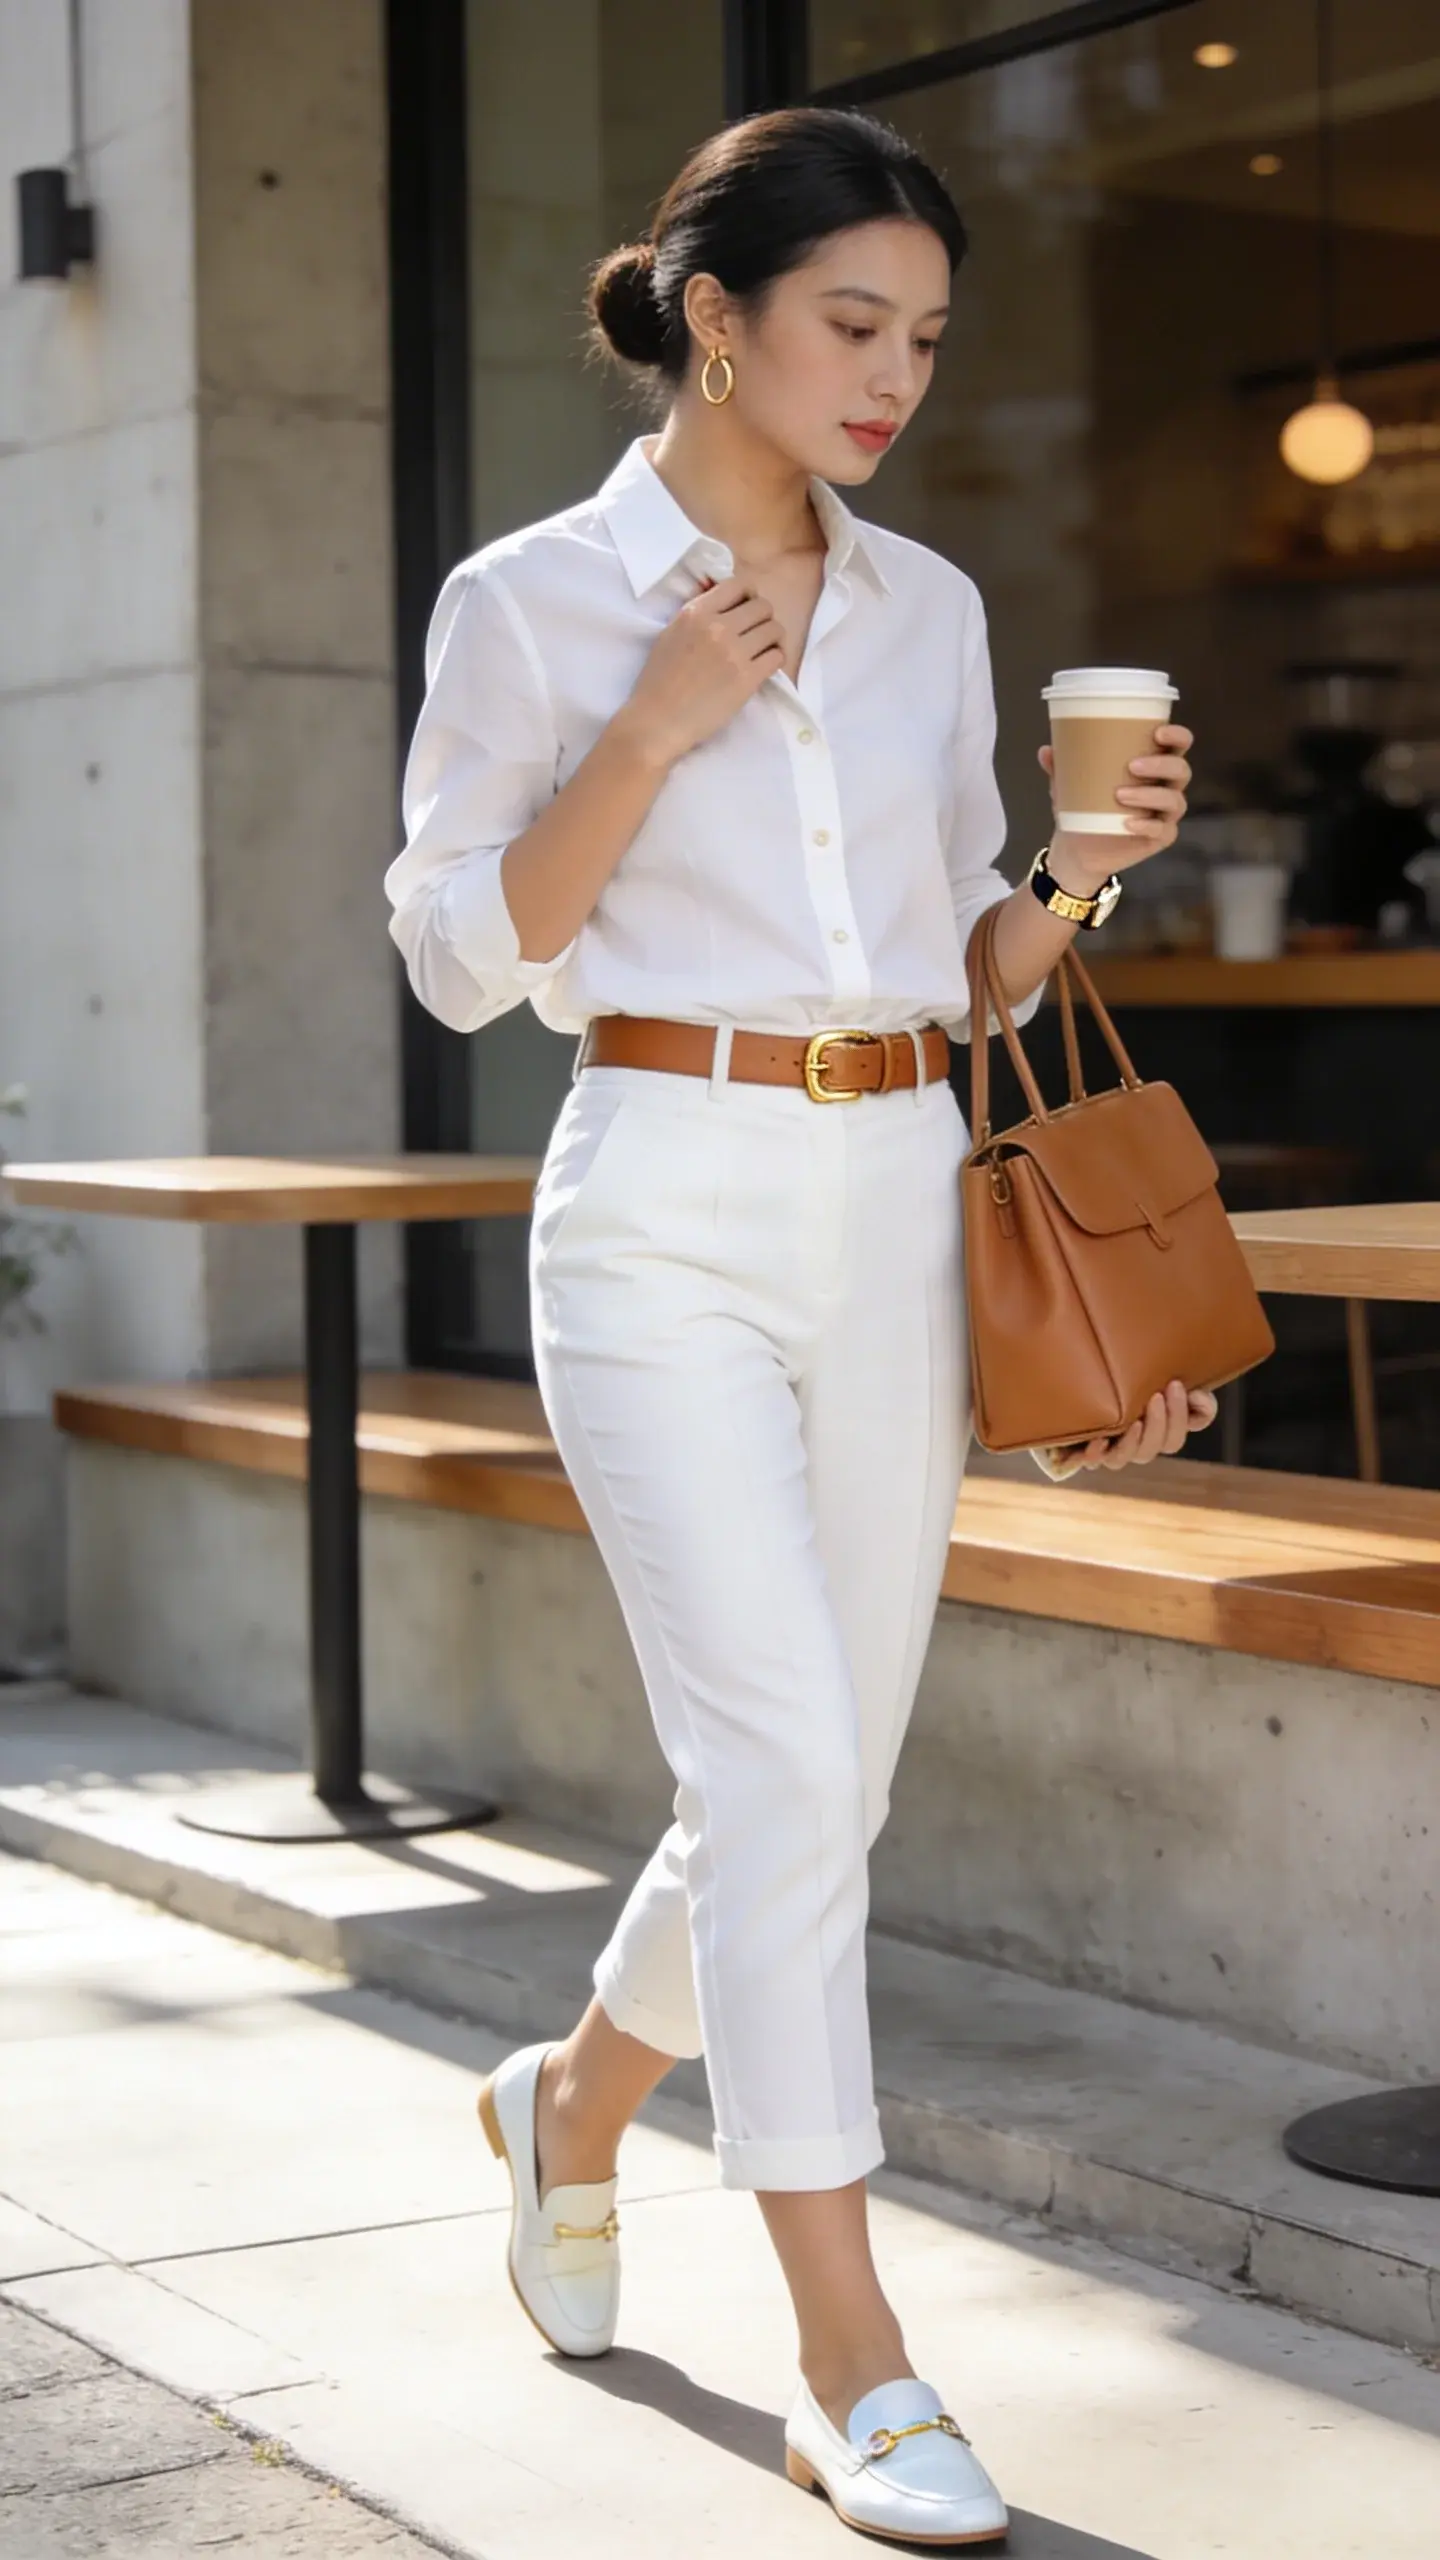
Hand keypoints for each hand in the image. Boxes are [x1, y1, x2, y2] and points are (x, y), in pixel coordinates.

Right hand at [620, 574, 783, 768]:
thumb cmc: (659, 680)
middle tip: (755, 635)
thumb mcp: (671, 633)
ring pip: (774, 630)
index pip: (740, 585)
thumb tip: (718, 589)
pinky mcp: (746, 679)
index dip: (748, 597)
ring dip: (772, 639)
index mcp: (696, 612)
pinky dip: (775, 659)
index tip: (744, 612)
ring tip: (762, 651)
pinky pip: (777, 656)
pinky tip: (763, 667)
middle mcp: (718, 627)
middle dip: (763, 619)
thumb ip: (697, 611)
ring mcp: (734, 653)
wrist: (657, 721)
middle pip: (763, 607)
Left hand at [1038, 722, 1193, 892]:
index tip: (1159, 732)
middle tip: (1133, 766)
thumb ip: (1060, 767)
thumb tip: (1045, 750)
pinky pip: (1163, 830)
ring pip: (1174, 800)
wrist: (1077, 848)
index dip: (1176, 736)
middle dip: (1161, 765)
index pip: (1178, 744)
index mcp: (1154, 765)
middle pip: (1180, 770)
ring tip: (1120, 795)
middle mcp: (1166, 786)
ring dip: (1150, 795)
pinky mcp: (1161, 837)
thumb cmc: (1083, 807)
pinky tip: (1128, 823)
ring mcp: (1166, 814)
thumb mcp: (1069, 785)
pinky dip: (1147, 825)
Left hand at [1059, 1380, 1217, 1473]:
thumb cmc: (1141, 1385)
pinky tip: (1099, 1440)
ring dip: (1131, 1443)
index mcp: (1156, 1437)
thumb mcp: (1173, 1386)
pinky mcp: (1086, 1448)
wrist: (1094, 1383)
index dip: (1179, 1417)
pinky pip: (1091, 1460)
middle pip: (1152, 1450)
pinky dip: (1095, 1455)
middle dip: (1159, 1424)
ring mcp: (1110, 1450)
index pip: (1173, 1439)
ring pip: (1122, 1459)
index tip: (1175, 1385)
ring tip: (1135, 1421)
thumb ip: (1197, 1397)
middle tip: (1157, 1396)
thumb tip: (1198, 1397)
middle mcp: (1134, 1447)